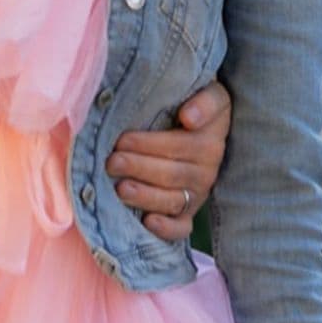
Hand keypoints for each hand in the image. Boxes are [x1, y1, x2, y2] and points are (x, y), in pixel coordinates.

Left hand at [105, 78, 231, 239]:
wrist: (205, 124)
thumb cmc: (197, 105)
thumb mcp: (211, 93)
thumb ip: (205, 102)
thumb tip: (189, 118)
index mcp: (210, 142)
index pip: (178, 146)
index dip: (149, 145)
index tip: (122, 139)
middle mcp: (206, 171)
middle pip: (170, 175)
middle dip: (137, 168)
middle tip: (110, 162)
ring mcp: (197, 194)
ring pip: (172, 201)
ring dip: (145, 196)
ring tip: (120, 189)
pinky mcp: (189, 213)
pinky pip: (182, 228)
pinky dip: (166, 229)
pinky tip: (147, 222)